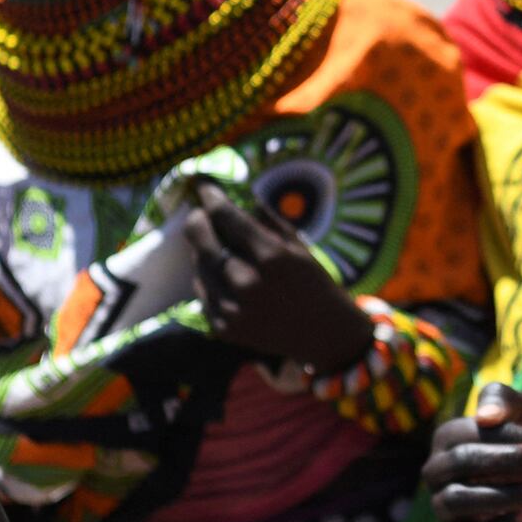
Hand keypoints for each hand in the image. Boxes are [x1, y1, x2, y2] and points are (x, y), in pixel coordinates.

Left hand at [182, 182, 371, 371]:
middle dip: (198, 219)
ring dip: (203, 250)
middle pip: (201, 239)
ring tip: (218, 246)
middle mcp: (247, 283)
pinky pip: (202, 292)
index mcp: (270, 256)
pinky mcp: (223, 328)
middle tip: (200, 213)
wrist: (323, 335)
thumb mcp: (298, 245)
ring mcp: (232, 309)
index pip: (224, 216)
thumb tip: (235, 194)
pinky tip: (224, 275)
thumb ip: (265, 219)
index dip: (210, 197)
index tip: (204, 187)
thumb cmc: (314, 282)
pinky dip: (208, 278)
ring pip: (199, 265)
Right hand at [423, 383, 521, 521]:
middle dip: (508, 461)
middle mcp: (437, 471)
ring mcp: (445, 506)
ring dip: (501, 496)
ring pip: (459, 500)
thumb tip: (484, 417)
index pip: (470, 433)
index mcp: (447, 437)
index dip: (510, 437)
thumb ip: (506, 402)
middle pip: (462, 462)